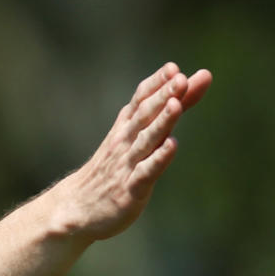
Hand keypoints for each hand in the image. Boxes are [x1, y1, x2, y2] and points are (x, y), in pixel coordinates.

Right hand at [54, 62, 211, 241]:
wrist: (76, 207)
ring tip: (176, 104)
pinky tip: (171, 146)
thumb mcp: (139, 136)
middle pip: (144, 115)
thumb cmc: (112, 169)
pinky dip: (158, 159)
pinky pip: (145, 172)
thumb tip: (198, 78)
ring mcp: (126, 165)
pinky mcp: (129, 189)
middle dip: (162, 96)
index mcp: (125, 128)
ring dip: (161, 122)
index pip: (140, 100)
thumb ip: (170, 109)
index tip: (173, 68)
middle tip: (179, 78)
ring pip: (146, 140)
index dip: (156, 83)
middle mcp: (124, 142)